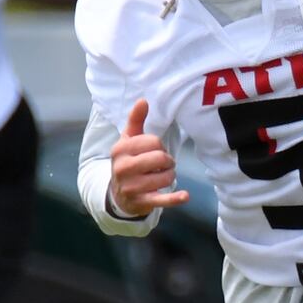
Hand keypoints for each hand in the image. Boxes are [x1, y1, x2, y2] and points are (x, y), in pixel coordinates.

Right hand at [108, 99, 189, 216]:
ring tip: (162, 177)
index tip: (154, 151)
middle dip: (167, 161)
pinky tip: (185, 196)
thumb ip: (135, 120)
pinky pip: (161, 200)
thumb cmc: (128, 161)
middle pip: (160, 158)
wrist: (118, 194)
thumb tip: (143, 100)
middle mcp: (123, 168)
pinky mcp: (141, 202)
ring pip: (165, 177)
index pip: (153, 142)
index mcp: (120, 149)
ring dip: (169, 176)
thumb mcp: (128, 140)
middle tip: (163, 165)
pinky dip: (174, 199)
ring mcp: (131, 187)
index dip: (159, 146)